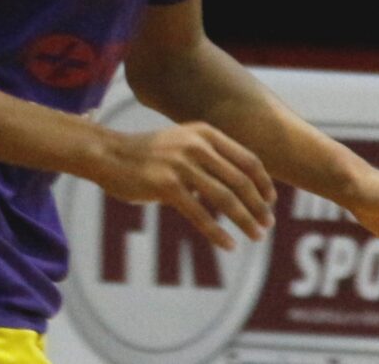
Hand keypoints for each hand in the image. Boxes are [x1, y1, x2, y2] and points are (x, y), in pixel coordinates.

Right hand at [90, 122, 275, 250]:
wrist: (108, 154)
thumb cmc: (147, 153)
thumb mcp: (182, 142)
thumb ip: (208, 156)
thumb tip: (238, 185)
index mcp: (205, 133)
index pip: (248, 160)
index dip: (264, 183)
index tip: (271, 201)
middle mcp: (196, 146)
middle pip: (241, 181)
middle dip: (259, 206)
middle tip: (267, 224)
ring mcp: (181, 165)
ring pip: (225, 199)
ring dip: (245, 221)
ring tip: (255, 236)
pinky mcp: (166, 186)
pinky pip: (200, 215)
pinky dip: (218, 233)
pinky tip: (228, 245)